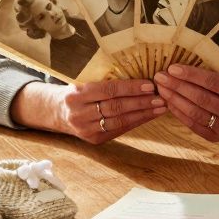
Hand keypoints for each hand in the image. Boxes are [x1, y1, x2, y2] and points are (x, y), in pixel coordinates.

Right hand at [48, 79, 165, 143]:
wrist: (57, 113)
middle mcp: (79, 114)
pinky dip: (136, 122)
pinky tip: (149, 116)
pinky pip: (119, 130)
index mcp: (76, 95)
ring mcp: (86, 130)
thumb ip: (106, 81)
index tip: (150, 85)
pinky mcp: (94, 140)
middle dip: (141, 102)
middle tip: (161, 97)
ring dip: (143, 114)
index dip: (131, 88)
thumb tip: (142, 78)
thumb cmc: (78, 93)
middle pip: (116, 107)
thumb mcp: (84, 83)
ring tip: (160, 108)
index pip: (109, 90)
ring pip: (119, 121)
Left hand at [153, 64, 218, 141]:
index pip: (214, 82)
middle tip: (160, 77)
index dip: (192, 75)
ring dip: (175, 99)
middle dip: (178, 86)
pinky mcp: (217, 137)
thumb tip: (182, 65)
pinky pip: (193, 125)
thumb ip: (216, 72)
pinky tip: (169, 102)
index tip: (173, 68)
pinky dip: (179, 113)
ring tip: (161, 88)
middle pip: (202, 98)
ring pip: (195, 112)